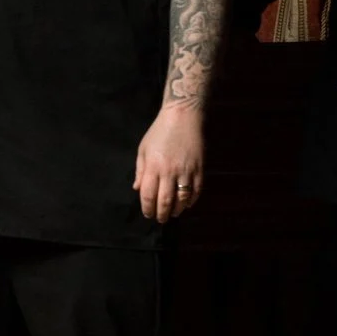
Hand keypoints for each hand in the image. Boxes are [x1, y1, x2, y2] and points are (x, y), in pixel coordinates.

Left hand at [134, 103, 204, 221]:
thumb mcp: (143, 149)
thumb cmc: (159, 132)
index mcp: (153, 167)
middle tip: (161, 219)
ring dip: (177, 210)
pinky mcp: (199, 168)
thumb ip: (140, 170)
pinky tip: (187, 203)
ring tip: (174, 213)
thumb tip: (137, 189)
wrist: (182, 116)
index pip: (148, 196)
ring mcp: (186, 171)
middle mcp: (169, 171)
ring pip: (182, 199)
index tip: (148, 214)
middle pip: (165, 202)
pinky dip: (192, 200)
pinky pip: (196, 190)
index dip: (147, 209)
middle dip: (162, 214)